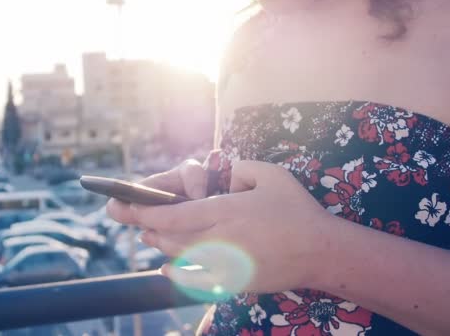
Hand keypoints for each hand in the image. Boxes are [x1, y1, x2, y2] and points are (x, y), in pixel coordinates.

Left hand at [109, 160, 335, 293]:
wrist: (320, 253)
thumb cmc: (297, 210)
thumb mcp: (271, 174)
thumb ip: (241, 169)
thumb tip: (223, 179)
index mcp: (225, 212)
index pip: (174, 213)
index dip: (147, 210)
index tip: (129, 206)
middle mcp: (218, 239)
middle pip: (170, 235)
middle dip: (146, 225)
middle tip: (132, 217)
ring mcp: (223, 264)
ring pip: (179, 255)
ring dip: (160, 244)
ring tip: (148, 234)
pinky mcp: (232, 281)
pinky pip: (194, 279)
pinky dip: (175, 273)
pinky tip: (165, 268)